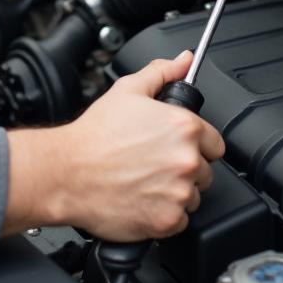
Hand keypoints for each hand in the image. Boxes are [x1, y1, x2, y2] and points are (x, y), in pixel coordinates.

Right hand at [4, 51, 224, 240]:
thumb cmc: (95, 135)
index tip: (176, 148)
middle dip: (183, 168)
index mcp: (184, 127)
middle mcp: (186, 160)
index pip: (215, 143)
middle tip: (153, 164)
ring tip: (145, 181)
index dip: (196, 145)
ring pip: (193, 197)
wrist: (67, 172)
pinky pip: (180, 222)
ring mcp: (179, 193)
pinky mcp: (167, 221)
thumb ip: (163, 72)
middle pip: (204, 171)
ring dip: (175, 192)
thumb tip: (184, 60)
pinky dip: (164, 215)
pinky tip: (142, 199)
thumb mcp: (129, 90)